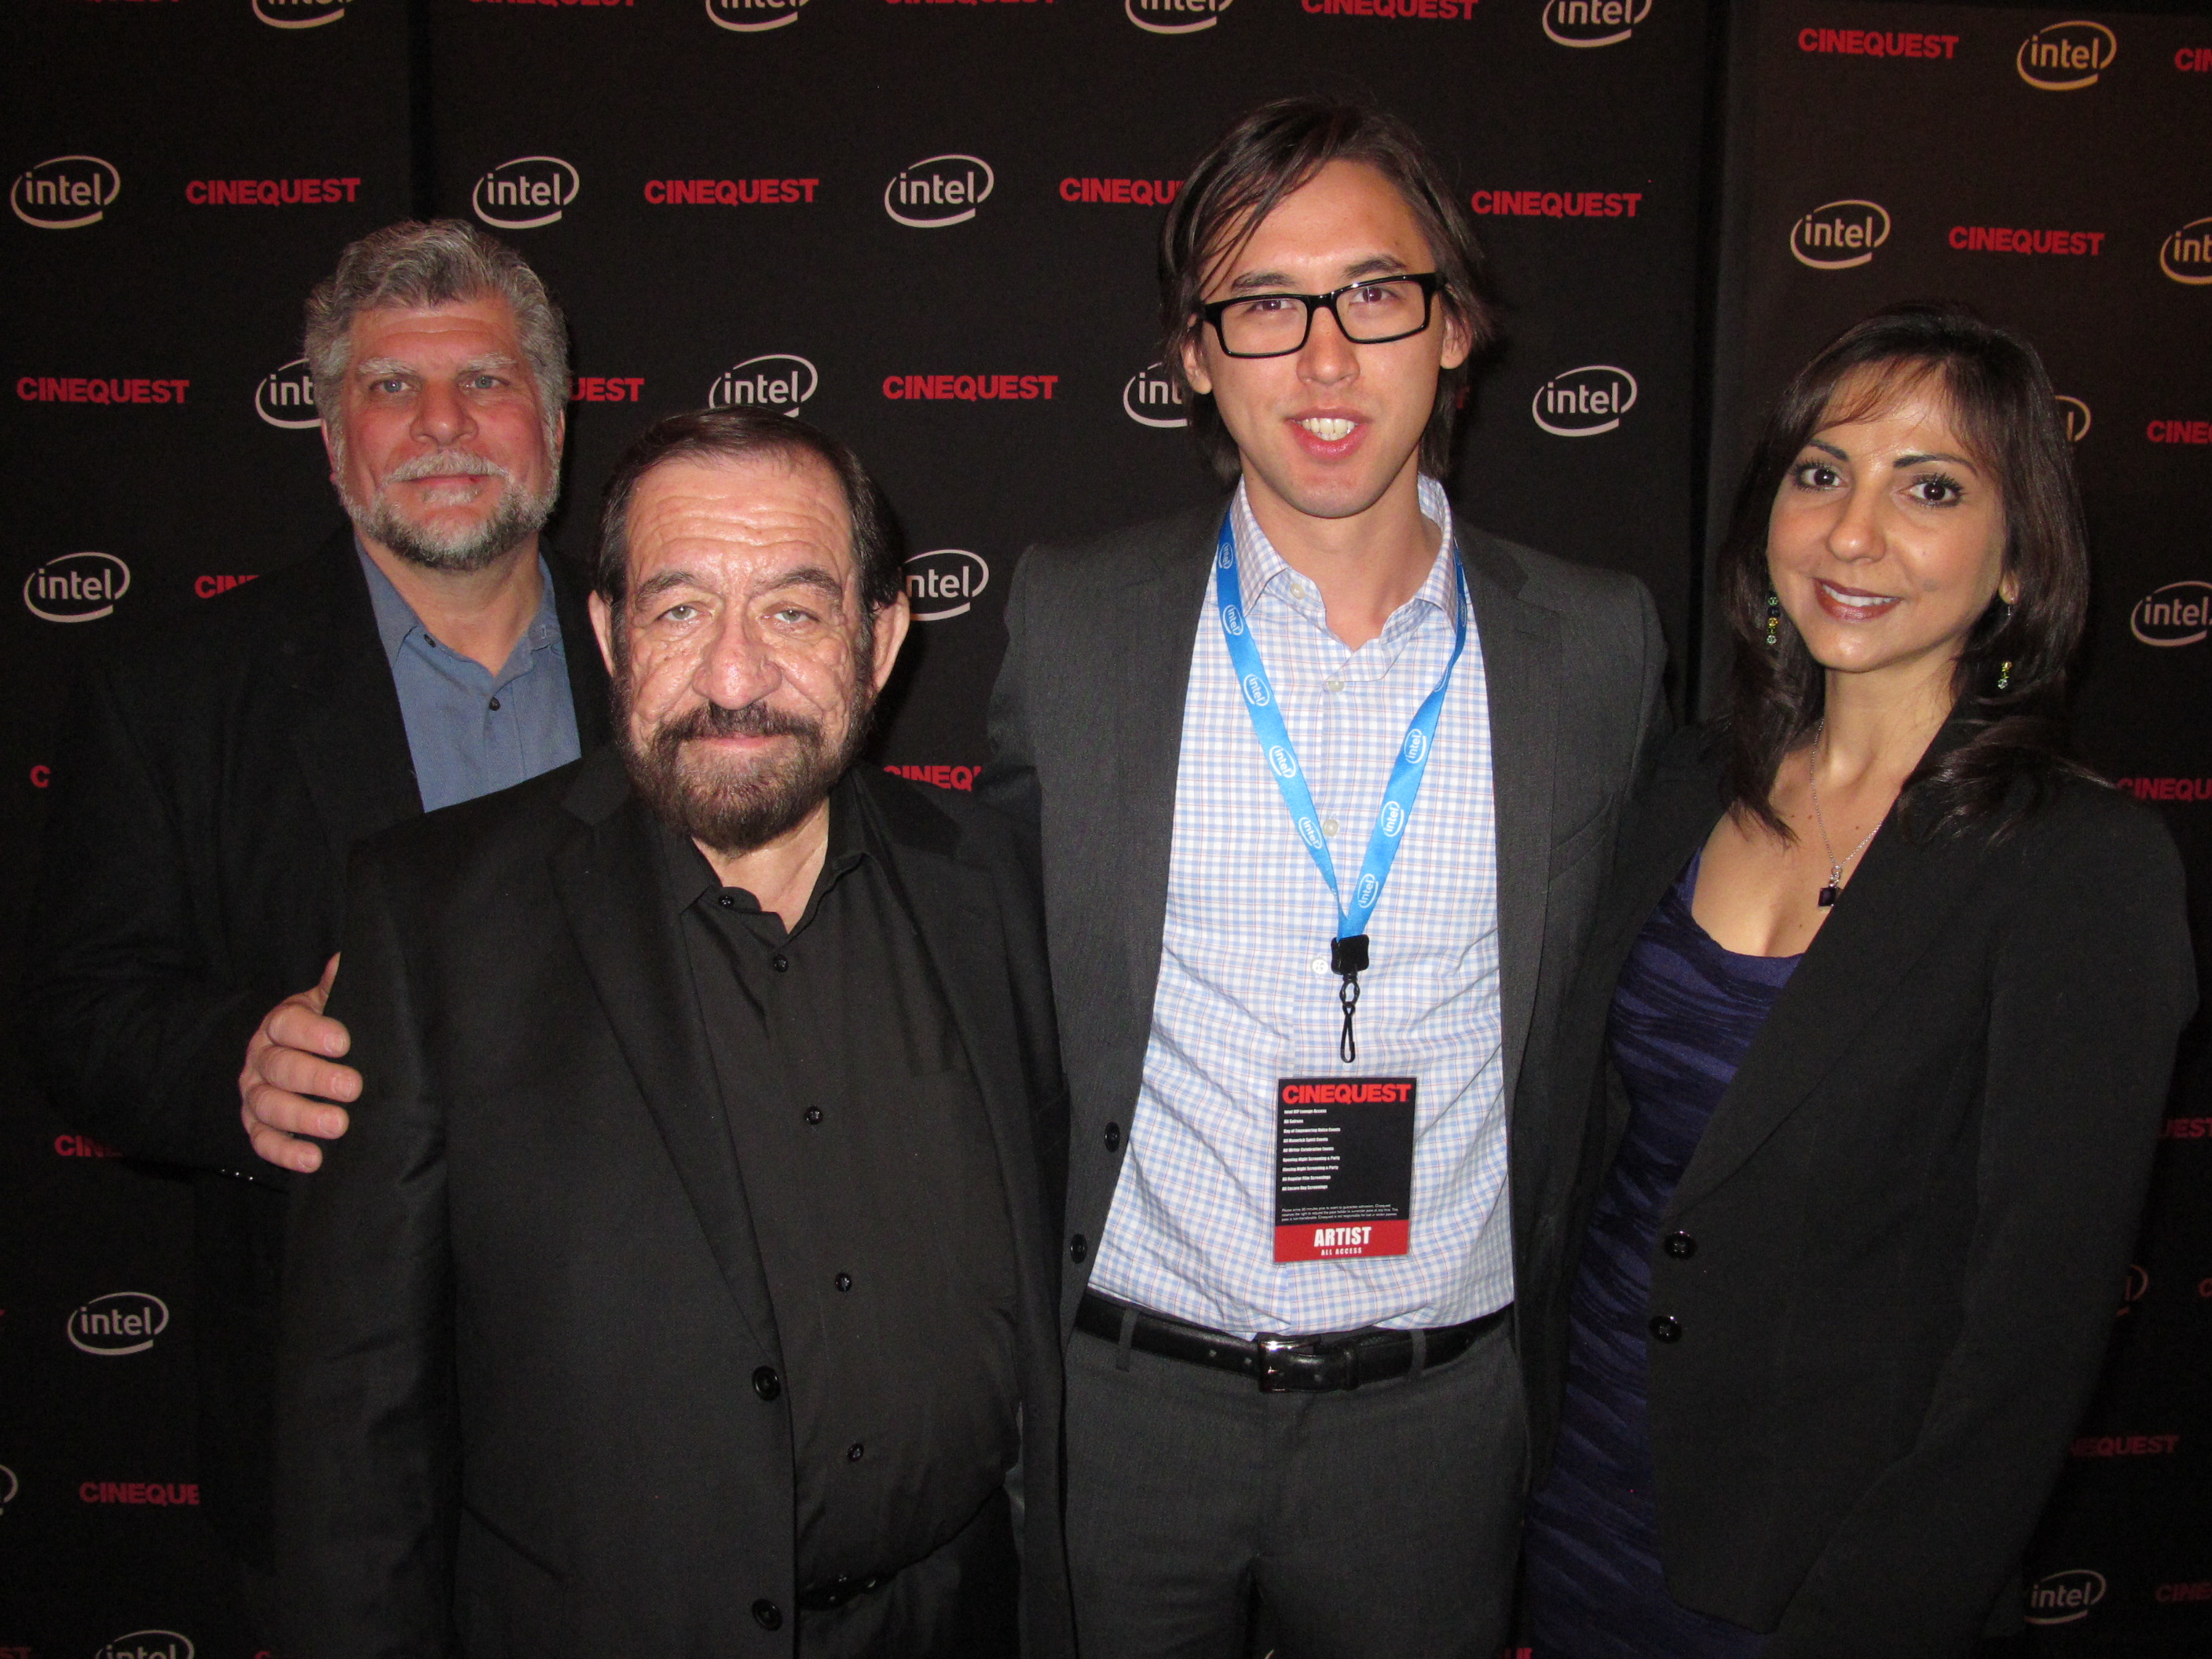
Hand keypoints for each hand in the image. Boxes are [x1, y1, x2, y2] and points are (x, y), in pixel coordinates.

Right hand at [240, 954, 358, 1172]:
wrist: (302, 1058)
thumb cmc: (326, 1029)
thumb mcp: (331, 1005)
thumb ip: (336, 987)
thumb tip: (344, 960)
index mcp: (280, 1024)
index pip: (287, 1023)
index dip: (313, 1033)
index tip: (344, 1043)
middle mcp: (260, 1058)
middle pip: (279, 1068)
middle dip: (315, 1079)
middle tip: (352, 1087)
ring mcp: (254, 1093)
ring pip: (268, 1106)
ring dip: (302, 1118)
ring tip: (338, 1126)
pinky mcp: (255, 1125)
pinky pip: (262, 1141)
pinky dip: (284, 1153)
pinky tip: (314, 1160)